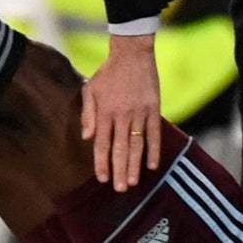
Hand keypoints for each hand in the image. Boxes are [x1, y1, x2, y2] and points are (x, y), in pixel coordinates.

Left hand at [81, 33, 161, 190]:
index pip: (102, 143)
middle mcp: (122, 115)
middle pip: (120, 148)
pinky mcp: (154, 108)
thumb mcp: (91, 89)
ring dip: (135, 165)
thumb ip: (88, 114)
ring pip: (137, 144)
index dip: (102, 162)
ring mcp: (139, 112)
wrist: (132, 53)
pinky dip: (154, 150)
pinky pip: (155, 133)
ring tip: (134, 182)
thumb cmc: (108, 73)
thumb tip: (87, 137)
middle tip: (120, 189)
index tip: (102, 179)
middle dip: (120, 170)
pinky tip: (153, 165)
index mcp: (105, 111)